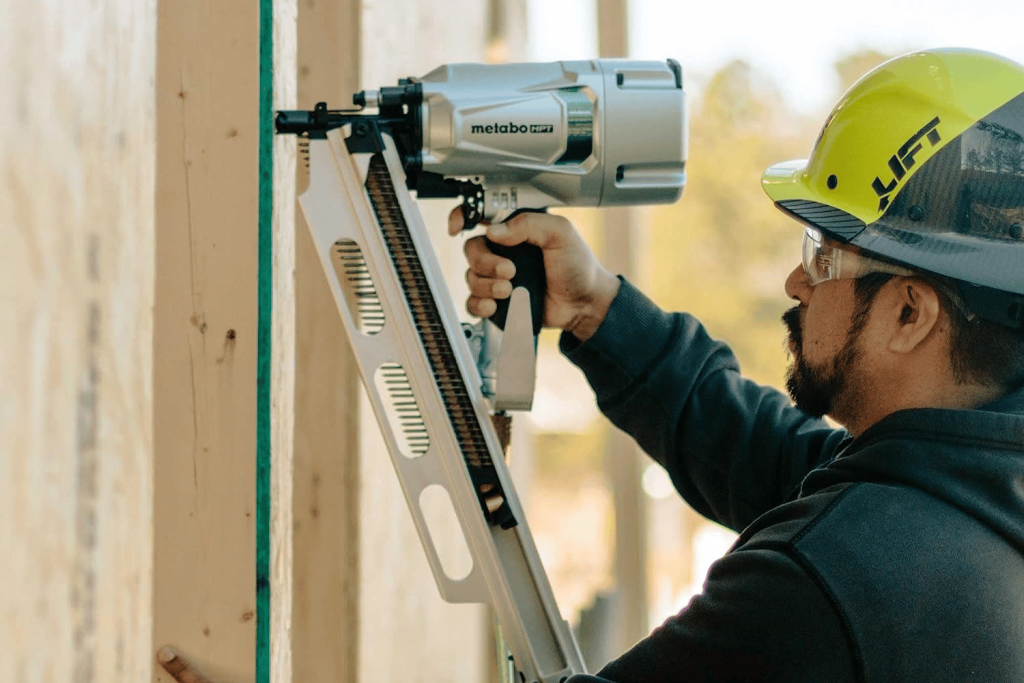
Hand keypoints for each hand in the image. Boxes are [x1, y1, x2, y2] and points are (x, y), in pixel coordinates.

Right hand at [448, 208, 619, 340]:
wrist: (584, 303)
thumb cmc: (578, 266)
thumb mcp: (560, 233)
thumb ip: (529, 223)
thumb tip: (495, 232)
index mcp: (516, 229)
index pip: (480, 216)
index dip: (463, 217)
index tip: (457, 227)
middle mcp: (503, 251)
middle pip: (472, 251)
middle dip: (485, 263)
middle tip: (510, 271)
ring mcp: (498, 277)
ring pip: (471, 278)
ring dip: (487, 286)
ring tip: (510, 291)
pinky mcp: (498, 301)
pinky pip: (473, 302)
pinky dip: (480, 304)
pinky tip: (495, 305)